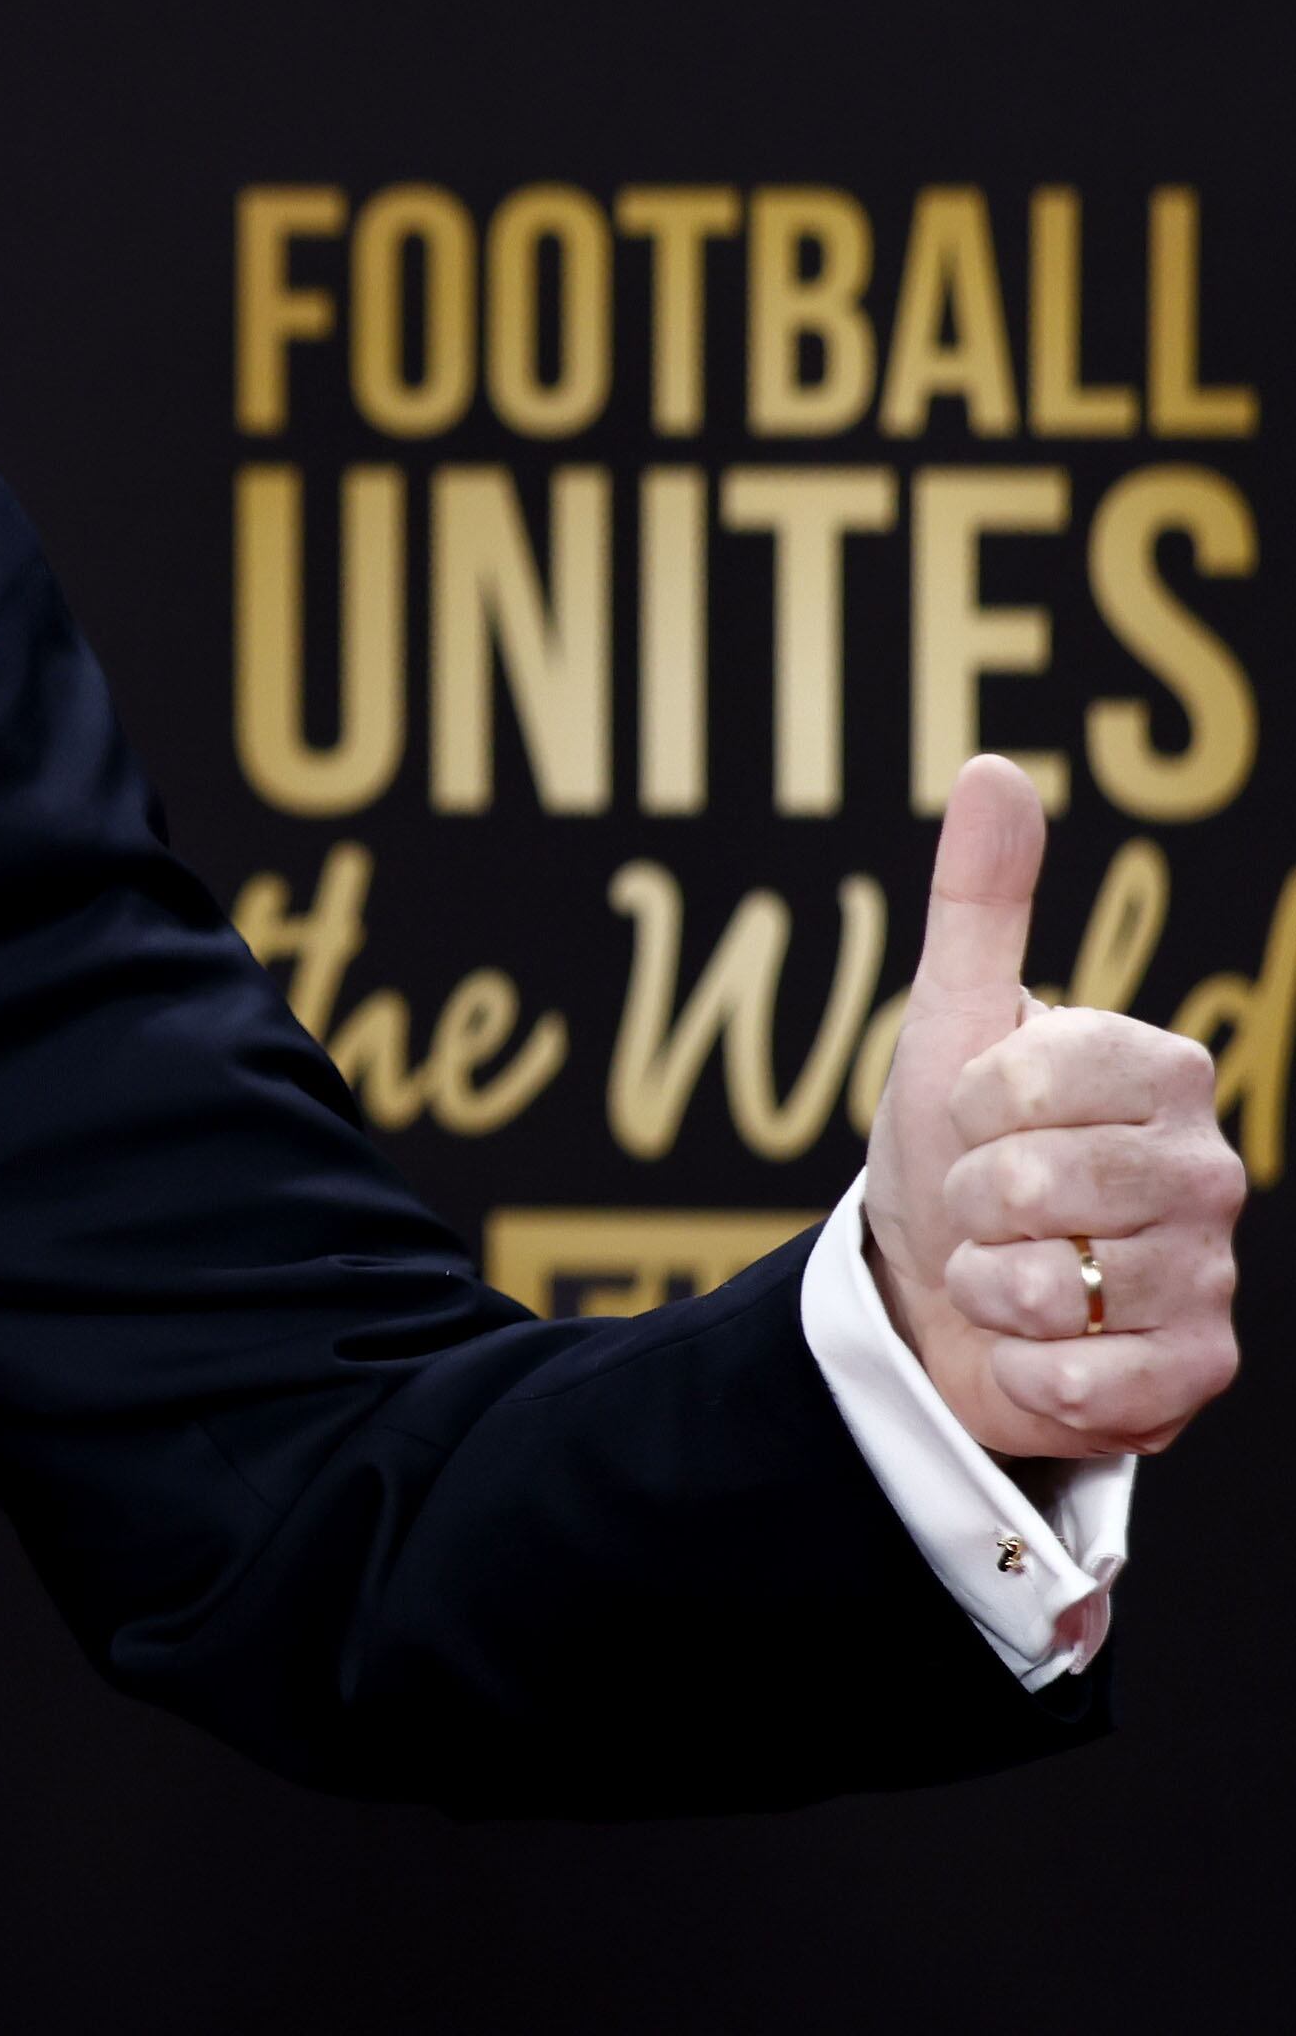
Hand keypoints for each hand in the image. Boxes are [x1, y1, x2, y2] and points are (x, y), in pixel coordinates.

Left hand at [863, 756, 1245, 1460]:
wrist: (941, 1293)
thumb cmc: (955, 1152)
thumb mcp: (951, 1020)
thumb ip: (980, 900)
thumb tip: (995, 768)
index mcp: (1158, 1068)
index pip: (1024, 1080)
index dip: (967, 1107)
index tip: (975, 1115)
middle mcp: (1207, 1167)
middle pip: (1033, 1185)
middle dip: (968, 1201)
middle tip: (986, 1206)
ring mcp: (1211, 1275)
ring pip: (1049, 1286)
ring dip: (989, 1287)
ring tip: (1010, 1272)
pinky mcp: (1196, 1376)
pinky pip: (1085, 1384)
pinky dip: (1028, 1372)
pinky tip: (1037, 1348)